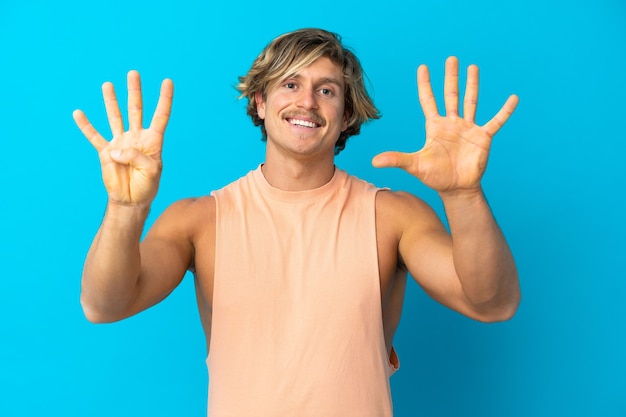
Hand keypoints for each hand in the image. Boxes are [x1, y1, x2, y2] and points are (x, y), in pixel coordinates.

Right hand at [74, 71, 173, 205]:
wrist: (131, 200)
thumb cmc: (146, 186)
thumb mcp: (151, 171)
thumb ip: (136, 156)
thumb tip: (115, 148)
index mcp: (153, 141)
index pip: (160, 116)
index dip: (164, 99)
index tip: (167, 81)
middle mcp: (136, 137)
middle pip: (136, 110)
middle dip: (135, 92)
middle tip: (134, 73)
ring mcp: (121, 142)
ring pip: (115, 117)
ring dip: (111, 101)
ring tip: (108, 85)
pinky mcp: (106, 152)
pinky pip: (94, 136)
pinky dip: (86, 125)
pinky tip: (78, 113)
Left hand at [372, 57, 516, 194]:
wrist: (456, 188)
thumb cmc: (435, 176)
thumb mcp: (415, 166)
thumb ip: (396, 159)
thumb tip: (374, 161)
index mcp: (435, 126)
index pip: (428, 100)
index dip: (425, 85)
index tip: (423, 68)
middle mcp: (451, 123)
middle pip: (450, 95)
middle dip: (450, 77)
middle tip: (451, 58)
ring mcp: (468, 128)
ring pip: (470, 102)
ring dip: (472, 85)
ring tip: (473, 67)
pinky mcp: (482, 137)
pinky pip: (496, 121)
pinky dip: (505, 111)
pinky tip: (513, 98)